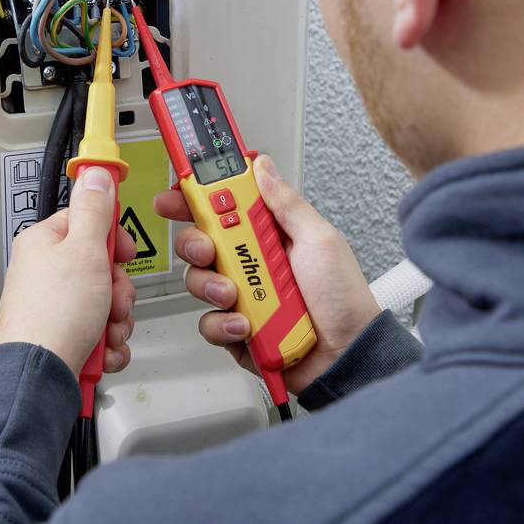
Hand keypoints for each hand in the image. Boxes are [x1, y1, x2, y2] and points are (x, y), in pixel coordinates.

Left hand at [0, 167, 137, 376]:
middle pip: (101, 267)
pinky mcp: (63, 337)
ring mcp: (54, 307)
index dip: (112, 239)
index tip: (122, 251)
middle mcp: (45, 273)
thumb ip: (94, 210)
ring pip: (104, 303)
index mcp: (44, 243)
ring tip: (105, 331)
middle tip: (112, 299)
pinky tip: (101, 350)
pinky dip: (107, 345)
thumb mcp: (84, 250)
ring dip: (116, 320)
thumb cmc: (52, 315)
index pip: (86, 222)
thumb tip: (95, 174)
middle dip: (118, 290)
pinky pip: (98, 333)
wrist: (39, 375)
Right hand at [153, 155, 380, 395]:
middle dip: (195, 242)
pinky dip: (223, 324)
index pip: (224, 206)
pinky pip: (208, 322)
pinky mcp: (235, 329)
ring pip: (197, 280)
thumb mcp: (320, 239)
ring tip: (237, 295)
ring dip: (211, 286)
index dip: (196, 196)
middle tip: (209, 248)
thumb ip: (286, 203)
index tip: (177, 192)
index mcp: (268, 234)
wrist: (347, 355)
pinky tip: (246, 325)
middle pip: (199, 240)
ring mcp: (241, 295)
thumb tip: (263, 167)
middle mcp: (250, 261)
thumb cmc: (343, 298)